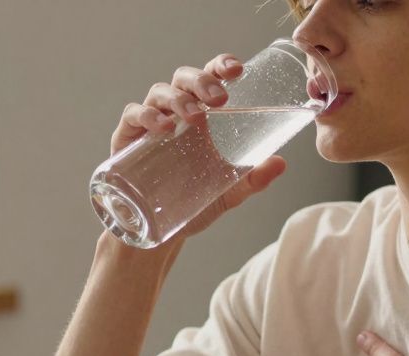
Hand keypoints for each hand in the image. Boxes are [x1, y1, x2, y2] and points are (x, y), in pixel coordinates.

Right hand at [108, 54, 287, 244]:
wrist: (159, 235)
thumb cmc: (192, 206)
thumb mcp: (228, 193)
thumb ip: (253, 179)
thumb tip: (281, 163)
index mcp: (202, 118)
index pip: (209, 79)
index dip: (220, 66)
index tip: (237, 69)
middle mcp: (174, 115)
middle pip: (184, 79)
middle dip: (202, 81)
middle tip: (219, 99)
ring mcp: (149, 125)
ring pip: (160, 92)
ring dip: (179, 99)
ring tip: (194, 117)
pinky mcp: (127, 139)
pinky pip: (133, 115)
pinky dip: (146, 115)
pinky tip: (161, 128)